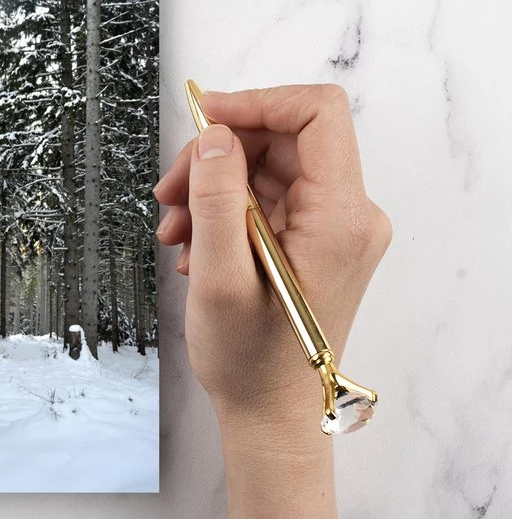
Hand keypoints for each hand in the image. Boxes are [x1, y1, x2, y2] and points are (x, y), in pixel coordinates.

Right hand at [154, 85, 390, 434]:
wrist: (270, 416)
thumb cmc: (251, 362)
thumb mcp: (220, 278)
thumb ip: (218, 199)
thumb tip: (215, 135)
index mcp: (340, 219)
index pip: (317, 114)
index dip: (257, 103)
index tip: (202, 118)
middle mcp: (349, 215)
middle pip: (282, 139)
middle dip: (217, 155)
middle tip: (168, 192)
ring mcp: (333, 227)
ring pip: (267, 166)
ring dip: (212, 186)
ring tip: (173, 229)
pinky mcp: (315, 239)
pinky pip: (266, 196)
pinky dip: (223, 209)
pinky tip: (192, 244)